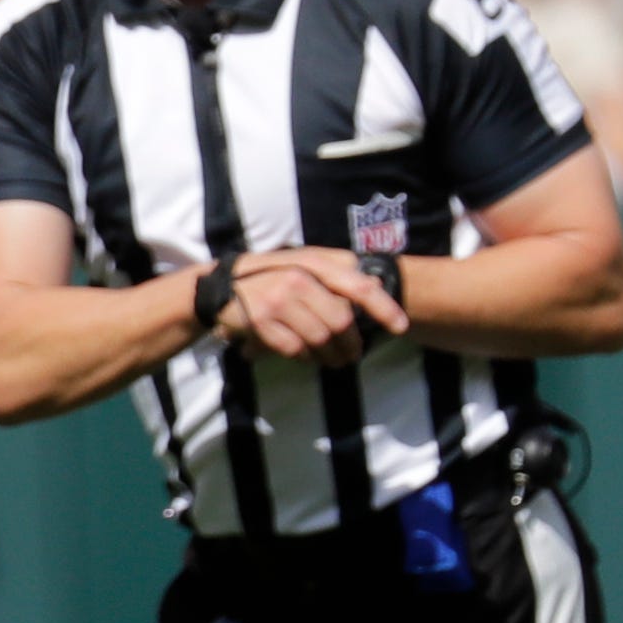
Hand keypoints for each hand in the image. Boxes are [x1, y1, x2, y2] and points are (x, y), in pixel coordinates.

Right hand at [210, 246, 407, 366]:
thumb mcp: (304, 263)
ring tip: (332, 360)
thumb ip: (338, 272)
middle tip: (352, 356)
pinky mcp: (260, 321)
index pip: (356, 286)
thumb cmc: (272, 275)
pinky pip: (295, 349)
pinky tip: (305, 355)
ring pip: (319, 339)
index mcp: (313, 262)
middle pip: (340, 321)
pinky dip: (305, 357)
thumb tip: (377, 287)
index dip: (382, 307)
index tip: (401, 327)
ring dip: (329, 356)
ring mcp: (277, 300)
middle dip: (351, 344)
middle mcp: (297, 278)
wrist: (222, 285)